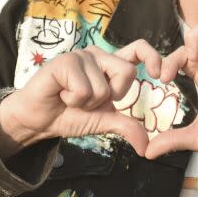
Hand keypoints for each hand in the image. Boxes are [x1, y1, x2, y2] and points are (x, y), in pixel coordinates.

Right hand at [0, 40, 164, 157]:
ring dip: (87, 103)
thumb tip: (147, 147)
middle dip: (111, 96)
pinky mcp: (64, 62)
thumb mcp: (103, 121)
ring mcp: (81, 56)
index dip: (152, 56)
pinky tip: (61, 95)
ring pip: (103, 87)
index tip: (159, 74)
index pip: (139, 49)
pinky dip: (73, 100)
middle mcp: (98, 55)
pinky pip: (84, 89)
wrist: (38, 120)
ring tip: (71, 98)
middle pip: (127, 72)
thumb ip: (126, 127)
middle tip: (89, 100)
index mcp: (110, 65)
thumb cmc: (70, 115)